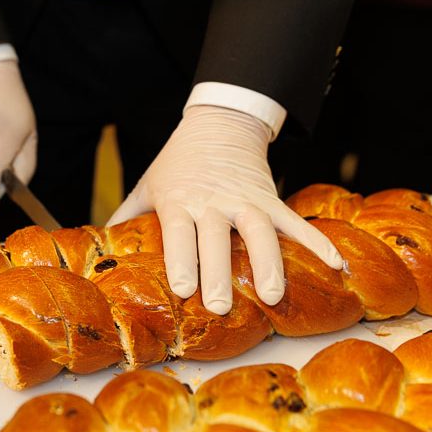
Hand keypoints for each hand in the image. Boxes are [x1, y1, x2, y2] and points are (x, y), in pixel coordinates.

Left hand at [108, 105, 342, 314]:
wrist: (219, 124)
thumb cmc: (176, 163)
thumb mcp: (146, 185)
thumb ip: (124, 219)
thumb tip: (94, 253)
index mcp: (179, 200)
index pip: (179, 231)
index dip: (181, 259)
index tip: (183, 288)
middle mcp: (213, 201)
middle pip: (218, 239)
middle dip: (220, 273)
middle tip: (221, 307)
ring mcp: (246, 200)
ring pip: (261, 232)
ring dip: (269, 263)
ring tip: (274, 296)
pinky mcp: (272, 199)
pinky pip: (297, 223)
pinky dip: (319, 242)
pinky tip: (337, 265)